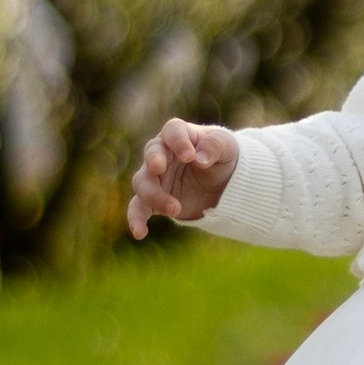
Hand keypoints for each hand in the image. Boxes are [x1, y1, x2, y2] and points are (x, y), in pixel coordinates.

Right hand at [128, 117, 239, 238]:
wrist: (224, 184)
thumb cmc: (223, 157)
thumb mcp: (227, 147)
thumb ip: (215, 146)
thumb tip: (200, 159)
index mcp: (180, 135)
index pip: (172, 131)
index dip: (177, 141)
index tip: (189, 156)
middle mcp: (163, 154)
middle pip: (151, 154)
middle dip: (153, 160)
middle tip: (160, 168)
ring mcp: (156, 178)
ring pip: (142, 182)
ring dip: (154, 195)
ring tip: (175, 209)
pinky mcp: (155, 201)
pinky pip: (138, 208)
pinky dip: (136, 219)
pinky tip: (139, 233)